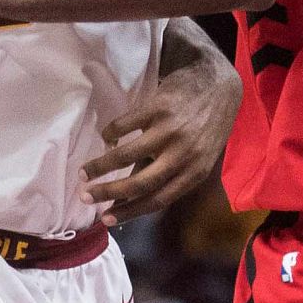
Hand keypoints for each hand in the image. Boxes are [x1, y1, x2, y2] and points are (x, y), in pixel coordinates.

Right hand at [78, 52, 241, 224]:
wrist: (219, 83)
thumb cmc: (207, 125)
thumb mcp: (198, 156)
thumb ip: (170, 174)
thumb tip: (132, 196)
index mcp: (195, 173)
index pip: (158, 200)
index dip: (128, 212)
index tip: (105, 219)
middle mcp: (183, 155)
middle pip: (139, 183)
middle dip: (107, 192)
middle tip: (85, 196)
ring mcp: (170, 131)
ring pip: (126, 155)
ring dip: (100, 166)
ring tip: (84, 172)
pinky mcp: (158, 107)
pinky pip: (124, 125)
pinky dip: (110, 134)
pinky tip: (106, 138)